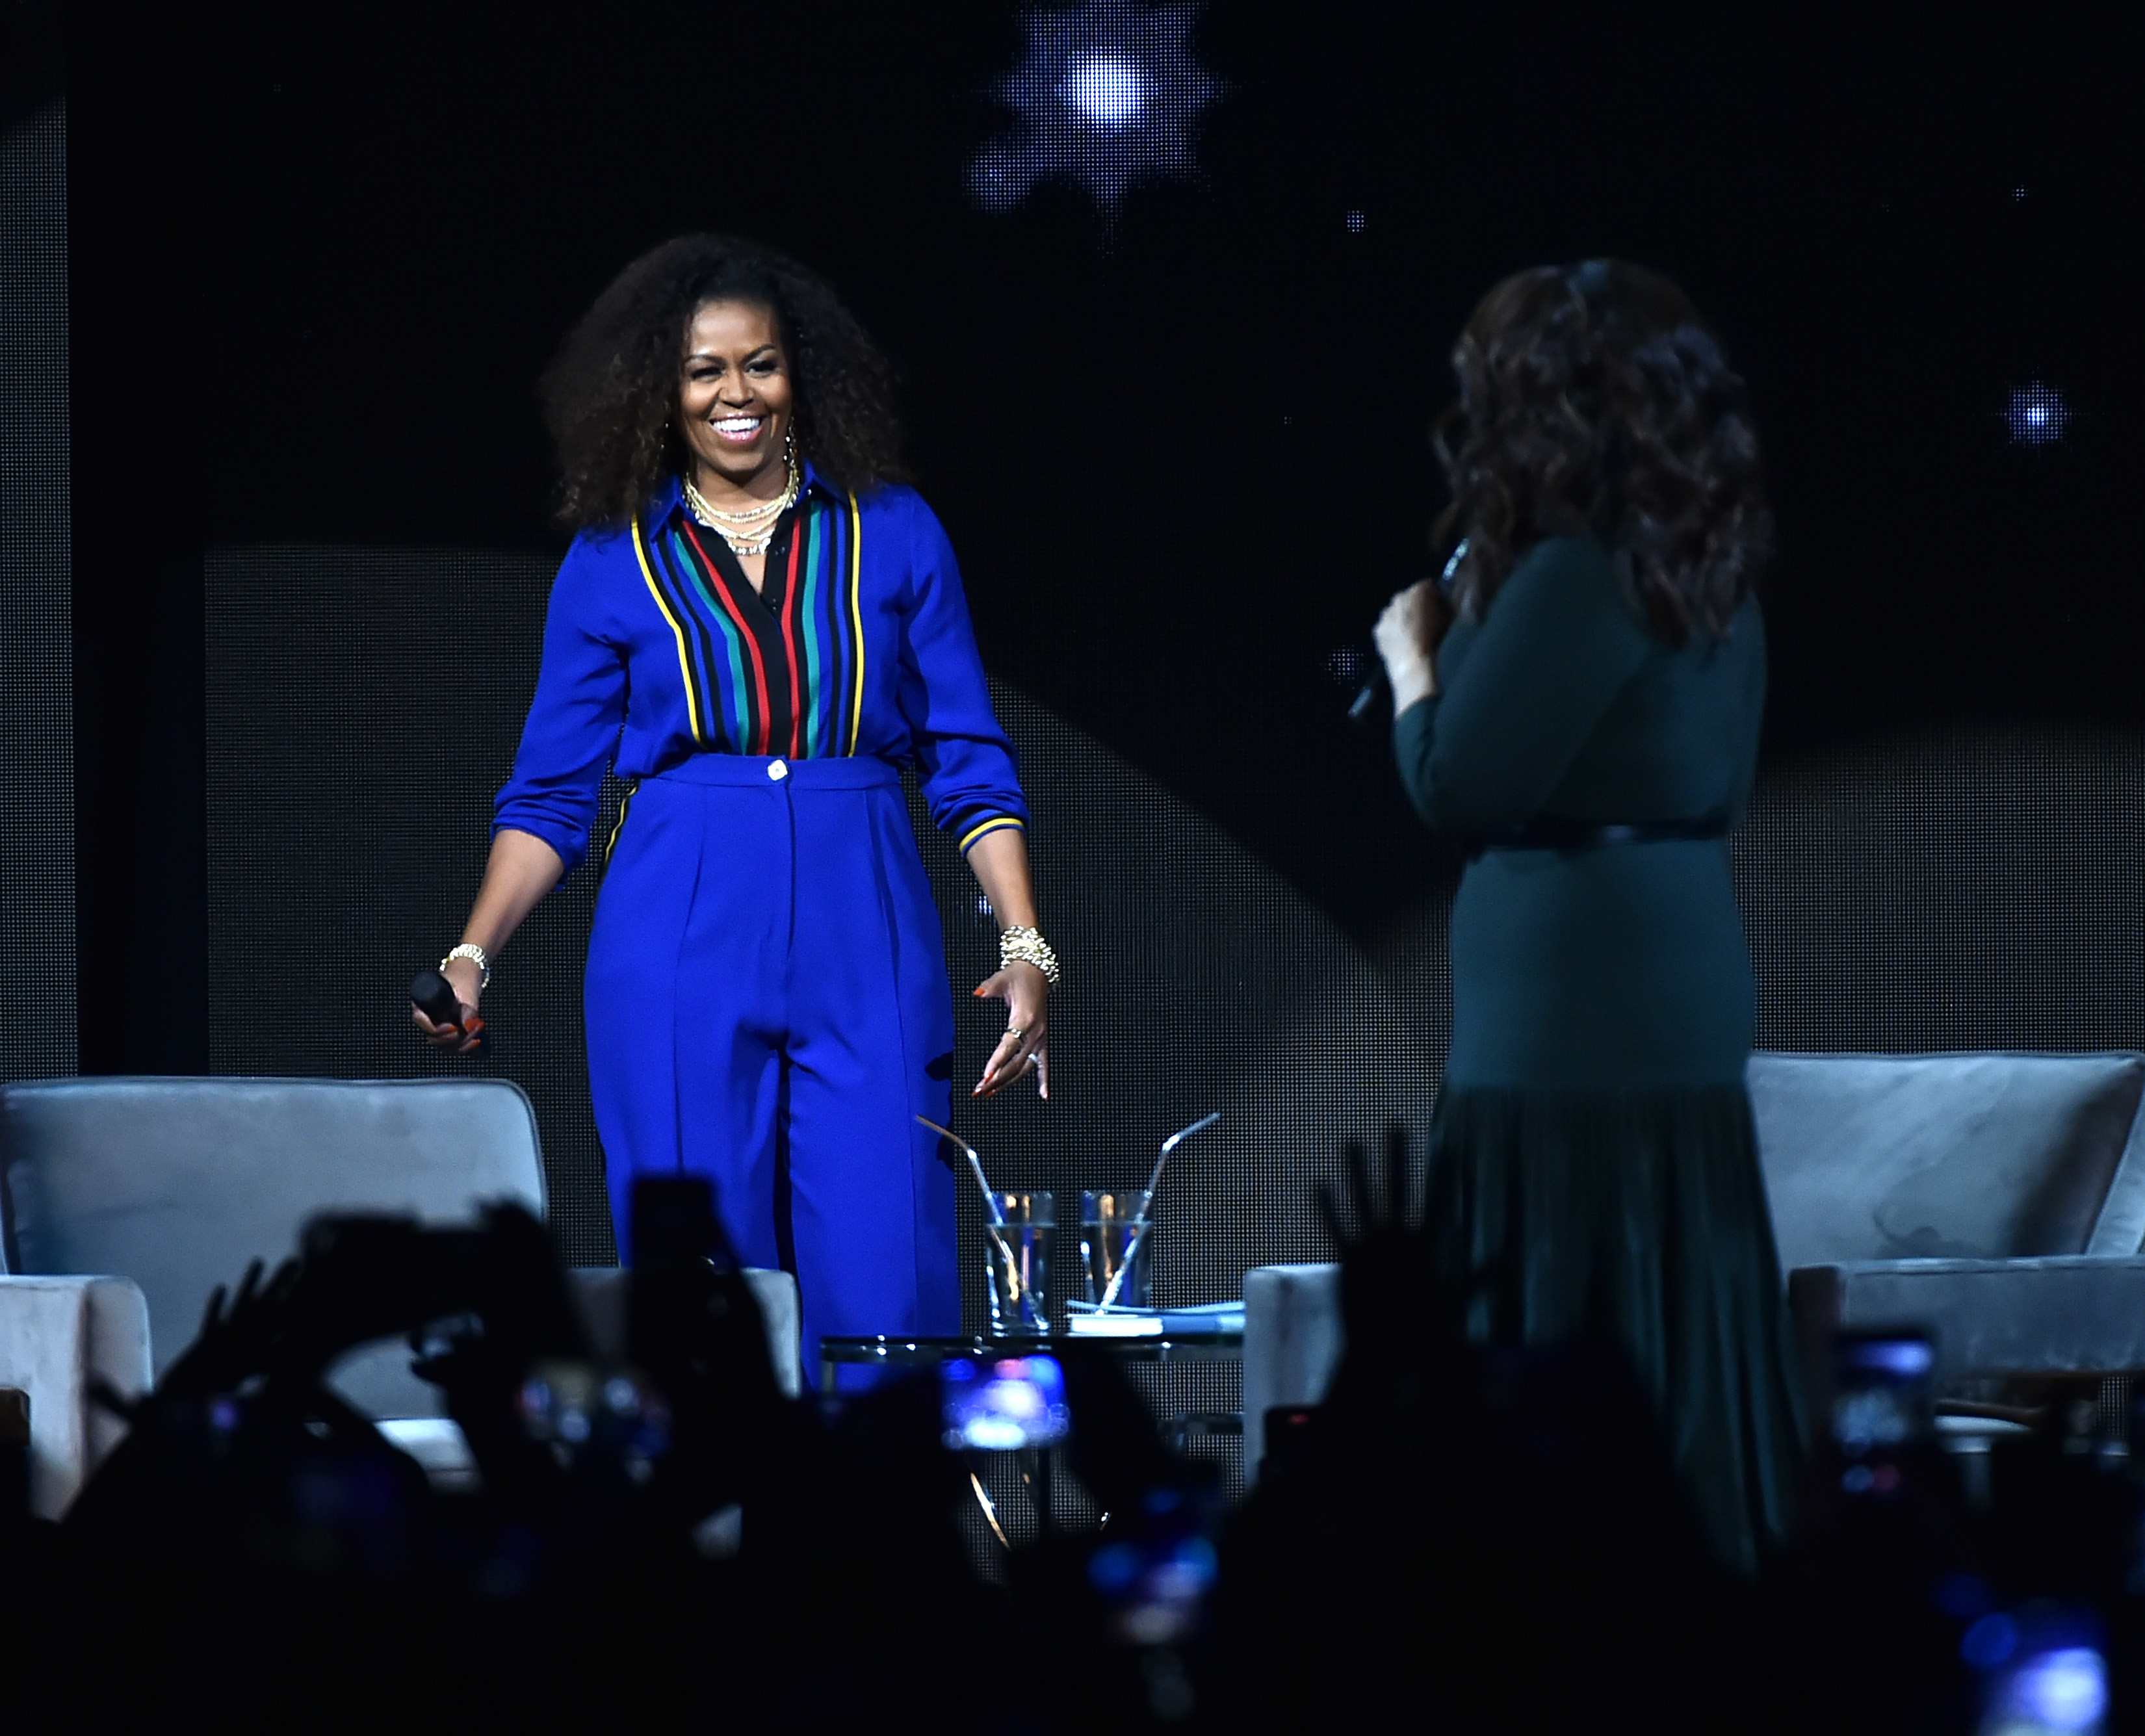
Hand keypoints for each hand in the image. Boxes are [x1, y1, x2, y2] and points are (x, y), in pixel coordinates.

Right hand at [412, 956, 484, 1051]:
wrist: (467, 980)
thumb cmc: (462, 980)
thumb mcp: (466, 991)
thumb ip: (467, 1008)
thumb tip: (468, 1025)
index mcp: (422, 1003)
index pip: (421, 1021)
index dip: (436, 1029)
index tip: (454, 1028)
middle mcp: (426, 1018)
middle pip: (433, 1038)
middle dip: (455, 1038)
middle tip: (472, 1028)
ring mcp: (436, 1028)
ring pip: (443, 1045)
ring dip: (462, 1043)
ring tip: (477, 1028)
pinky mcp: (447, 1035)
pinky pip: (452, 1047)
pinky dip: (465, 1046)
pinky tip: (477, 1040)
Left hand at [972, 959, 1048, 1098]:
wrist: (1038, 972)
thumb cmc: (1017, 976)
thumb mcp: (1001, 978)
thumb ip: (989, 988)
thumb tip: (977, 993)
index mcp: (1025, 1018)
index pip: (1009, 1045)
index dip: (997, 1061)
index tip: (985, 1076)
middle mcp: (1036, 1032)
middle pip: (1016, 1062)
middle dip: (997, 1079)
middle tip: (978, 1091)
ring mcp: (1042, 1038)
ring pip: (1026, 1068)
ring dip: (1008, 1083)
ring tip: (989, 1094)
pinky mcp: (1044, 1041)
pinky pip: (1044, 1063)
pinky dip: (1044, 1080)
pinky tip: (1044, 1096)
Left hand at [1373, 579, 1451, 712]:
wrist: (1411, 660)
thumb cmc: (1433, 637)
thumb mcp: (1448, 617)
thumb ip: (1443, 604)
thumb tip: (1439, 601)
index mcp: (1417, 591)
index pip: (1427, 585)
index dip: (1433, 595)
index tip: (1436, 605)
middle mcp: (1398, 598)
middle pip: (1408, 597)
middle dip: (1415, 605)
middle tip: (1423, 621)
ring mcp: (1385, 614)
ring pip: (1395, 612)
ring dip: (1402, 618)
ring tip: (1411, 634)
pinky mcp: (1377, 630)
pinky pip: (1387, 627)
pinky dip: (1392, 631)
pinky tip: (1400, 642)